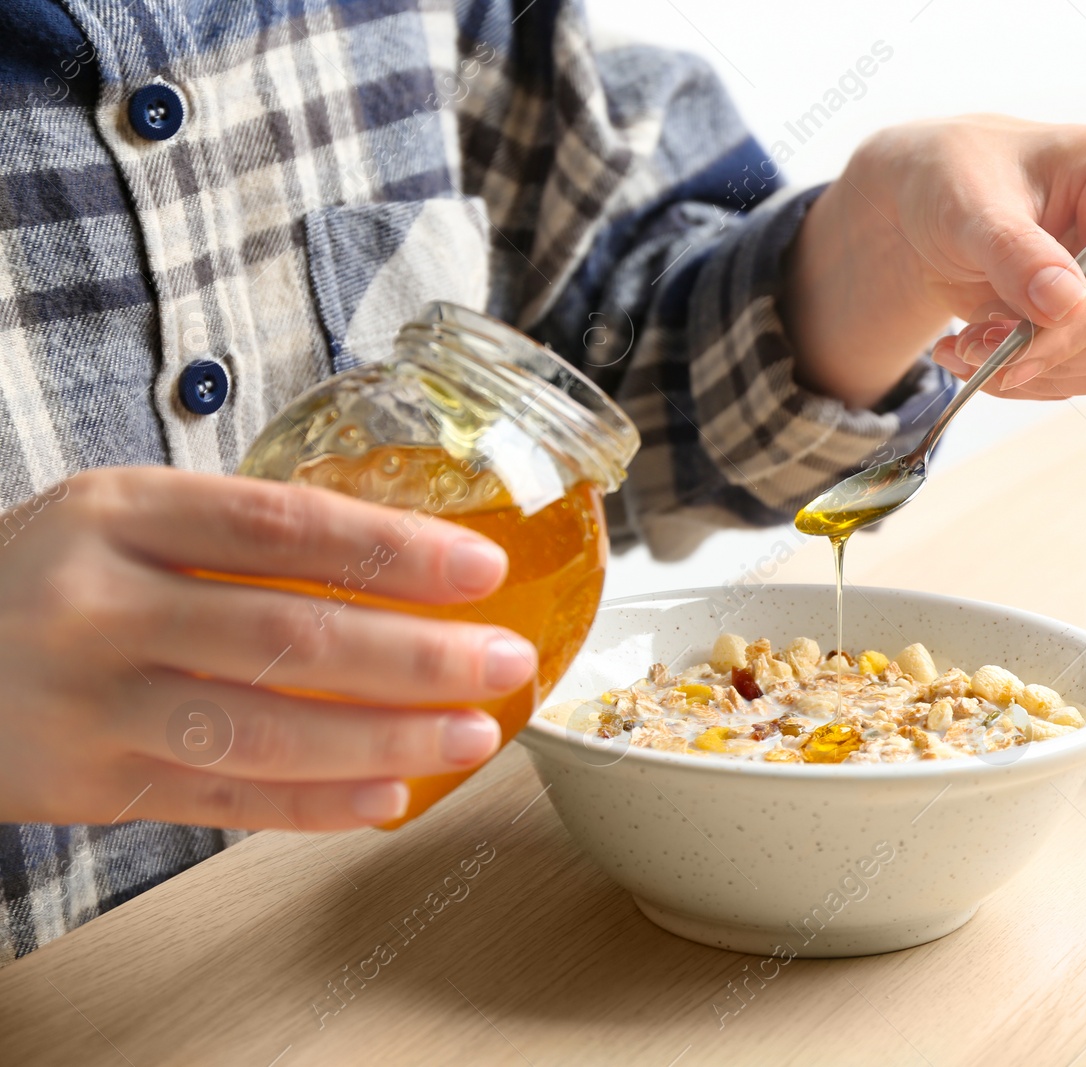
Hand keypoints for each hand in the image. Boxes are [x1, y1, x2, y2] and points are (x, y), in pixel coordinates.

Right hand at [0, 468, 536, 829]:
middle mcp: (102, 605)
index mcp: (121, 513)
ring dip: (386, 739)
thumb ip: (235, 533)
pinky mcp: (87, 784)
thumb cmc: (46, 576)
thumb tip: (401, 554)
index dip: (392, 549)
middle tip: (505, 663)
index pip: (282, 526)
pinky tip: (387, 797)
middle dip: (418, 656)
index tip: (481, 567)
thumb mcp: (119, 518)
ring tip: (472, 737)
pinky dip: (315, 804)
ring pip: (266, 730)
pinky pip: (224, 799)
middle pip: (290, 634)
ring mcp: (92, 703)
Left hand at [784, 115, 1085, 405]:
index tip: (999, 347)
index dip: (1070, 327)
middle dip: (1054, 357)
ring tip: (972, 346)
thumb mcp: (961, 200)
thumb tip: (1062, 300)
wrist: (924, 203)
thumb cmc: (942, 176)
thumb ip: (1009, 250)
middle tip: (976, 354)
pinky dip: (1041, 382)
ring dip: (1041, 375)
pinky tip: (993, 353)